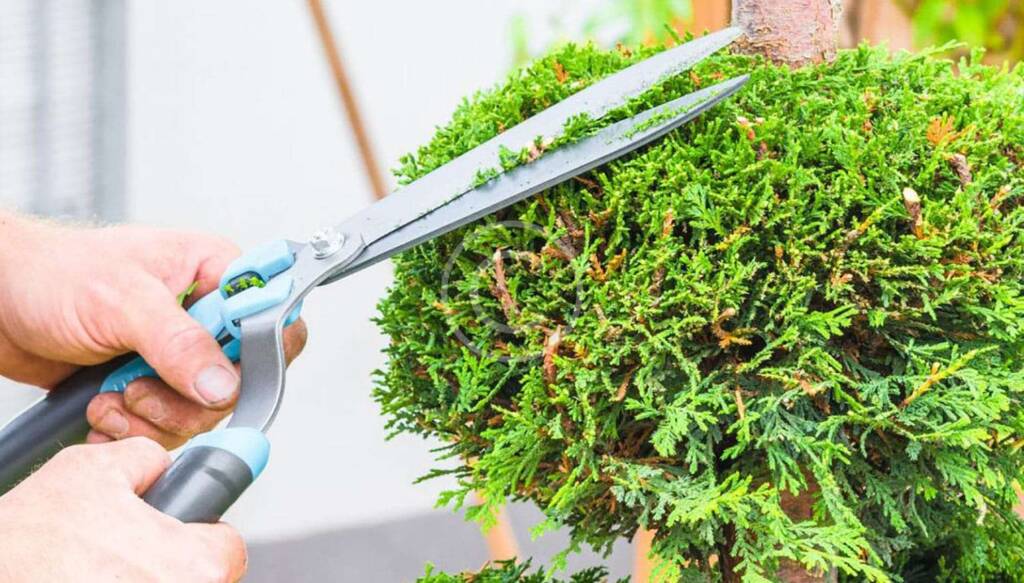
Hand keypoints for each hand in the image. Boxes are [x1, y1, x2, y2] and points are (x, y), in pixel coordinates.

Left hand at [0, 213, 306, 447]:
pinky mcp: (155, 385)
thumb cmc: (52, 275)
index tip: (220, 372)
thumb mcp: (121, 300)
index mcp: (215, 272)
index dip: (257, 351)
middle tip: (140, 385)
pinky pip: (169, 426)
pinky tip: (103, 406)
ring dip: (151, 415)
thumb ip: (179, 342)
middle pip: (239, 378)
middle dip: (186, 396)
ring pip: (204, 410)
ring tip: (112, 393)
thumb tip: (223, 382)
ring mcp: (180, 353)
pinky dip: (132, 428)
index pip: (272, 315)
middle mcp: (205, 314)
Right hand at [0, 437, 246, 581]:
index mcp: (194, 566)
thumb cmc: (29, 541)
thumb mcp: (92, 469)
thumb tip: (162, 463)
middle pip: (201, 580)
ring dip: (139, 581)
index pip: (228, 548)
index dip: (201, 532)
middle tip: (128, 553)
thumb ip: (146, 459)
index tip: (181, 531)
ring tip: (98, 571)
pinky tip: (82, 580)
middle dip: (168, 564)